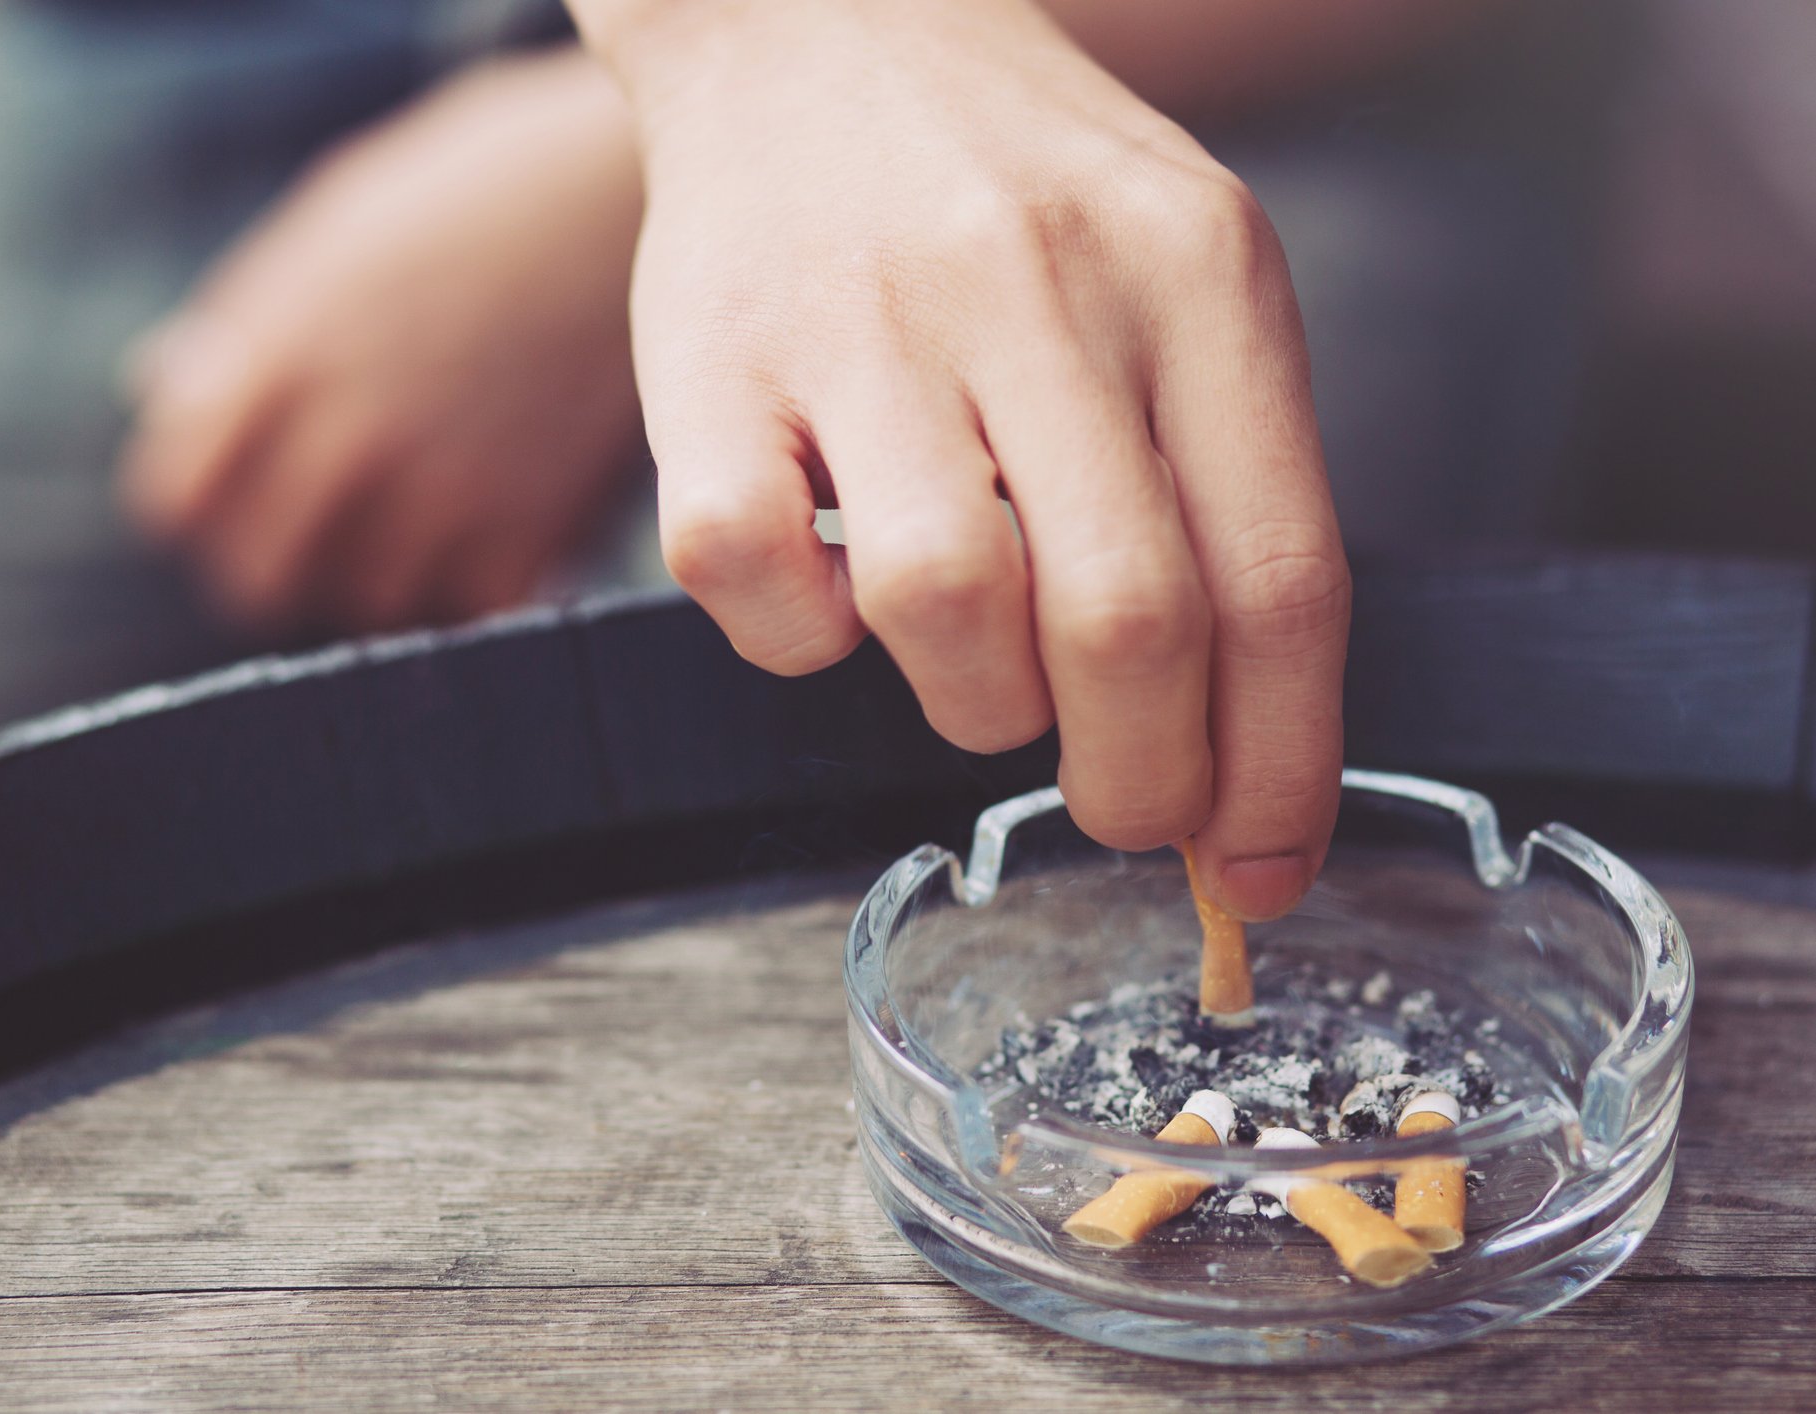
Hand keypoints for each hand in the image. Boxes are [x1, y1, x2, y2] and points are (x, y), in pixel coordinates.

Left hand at [120, 48, 644, 631]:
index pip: (178, 500)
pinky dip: (478, 581)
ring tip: (417, 522)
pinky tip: (496, 527)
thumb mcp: (339, 224)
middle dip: (277, 558)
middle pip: (259, 576)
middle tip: (316, 532)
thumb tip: (159, 385)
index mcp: (279, 355)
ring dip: (382, 573)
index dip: (197, 503)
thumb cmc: (479, 189)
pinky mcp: (535, 527)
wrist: (632, 194)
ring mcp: (444, 491)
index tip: (231, 492)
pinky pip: (472, 607)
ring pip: (368, 601)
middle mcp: (349, 435)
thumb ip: (249, 319)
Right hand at [577, 0, 1350, 918]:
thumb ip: (1227, 485)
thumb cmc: (1019, 191)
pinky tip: (827, 591)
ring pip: (942, 611)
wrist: (821, 22)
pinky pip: (752, 577)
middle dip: (1139, 782)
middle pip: (1126, 624)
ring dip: (972, 707)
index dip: (1283, 766)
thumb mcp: (1184, 277)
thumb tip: (1240, 752)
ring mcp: (860, 315)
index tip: (1264, 866)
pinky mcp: (705, 357)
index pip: (1279, 576)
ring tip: (976, 665)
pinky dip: (795, 639)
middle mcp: (1036, 283)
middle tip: (1125, 809)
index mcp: (1195, 272)